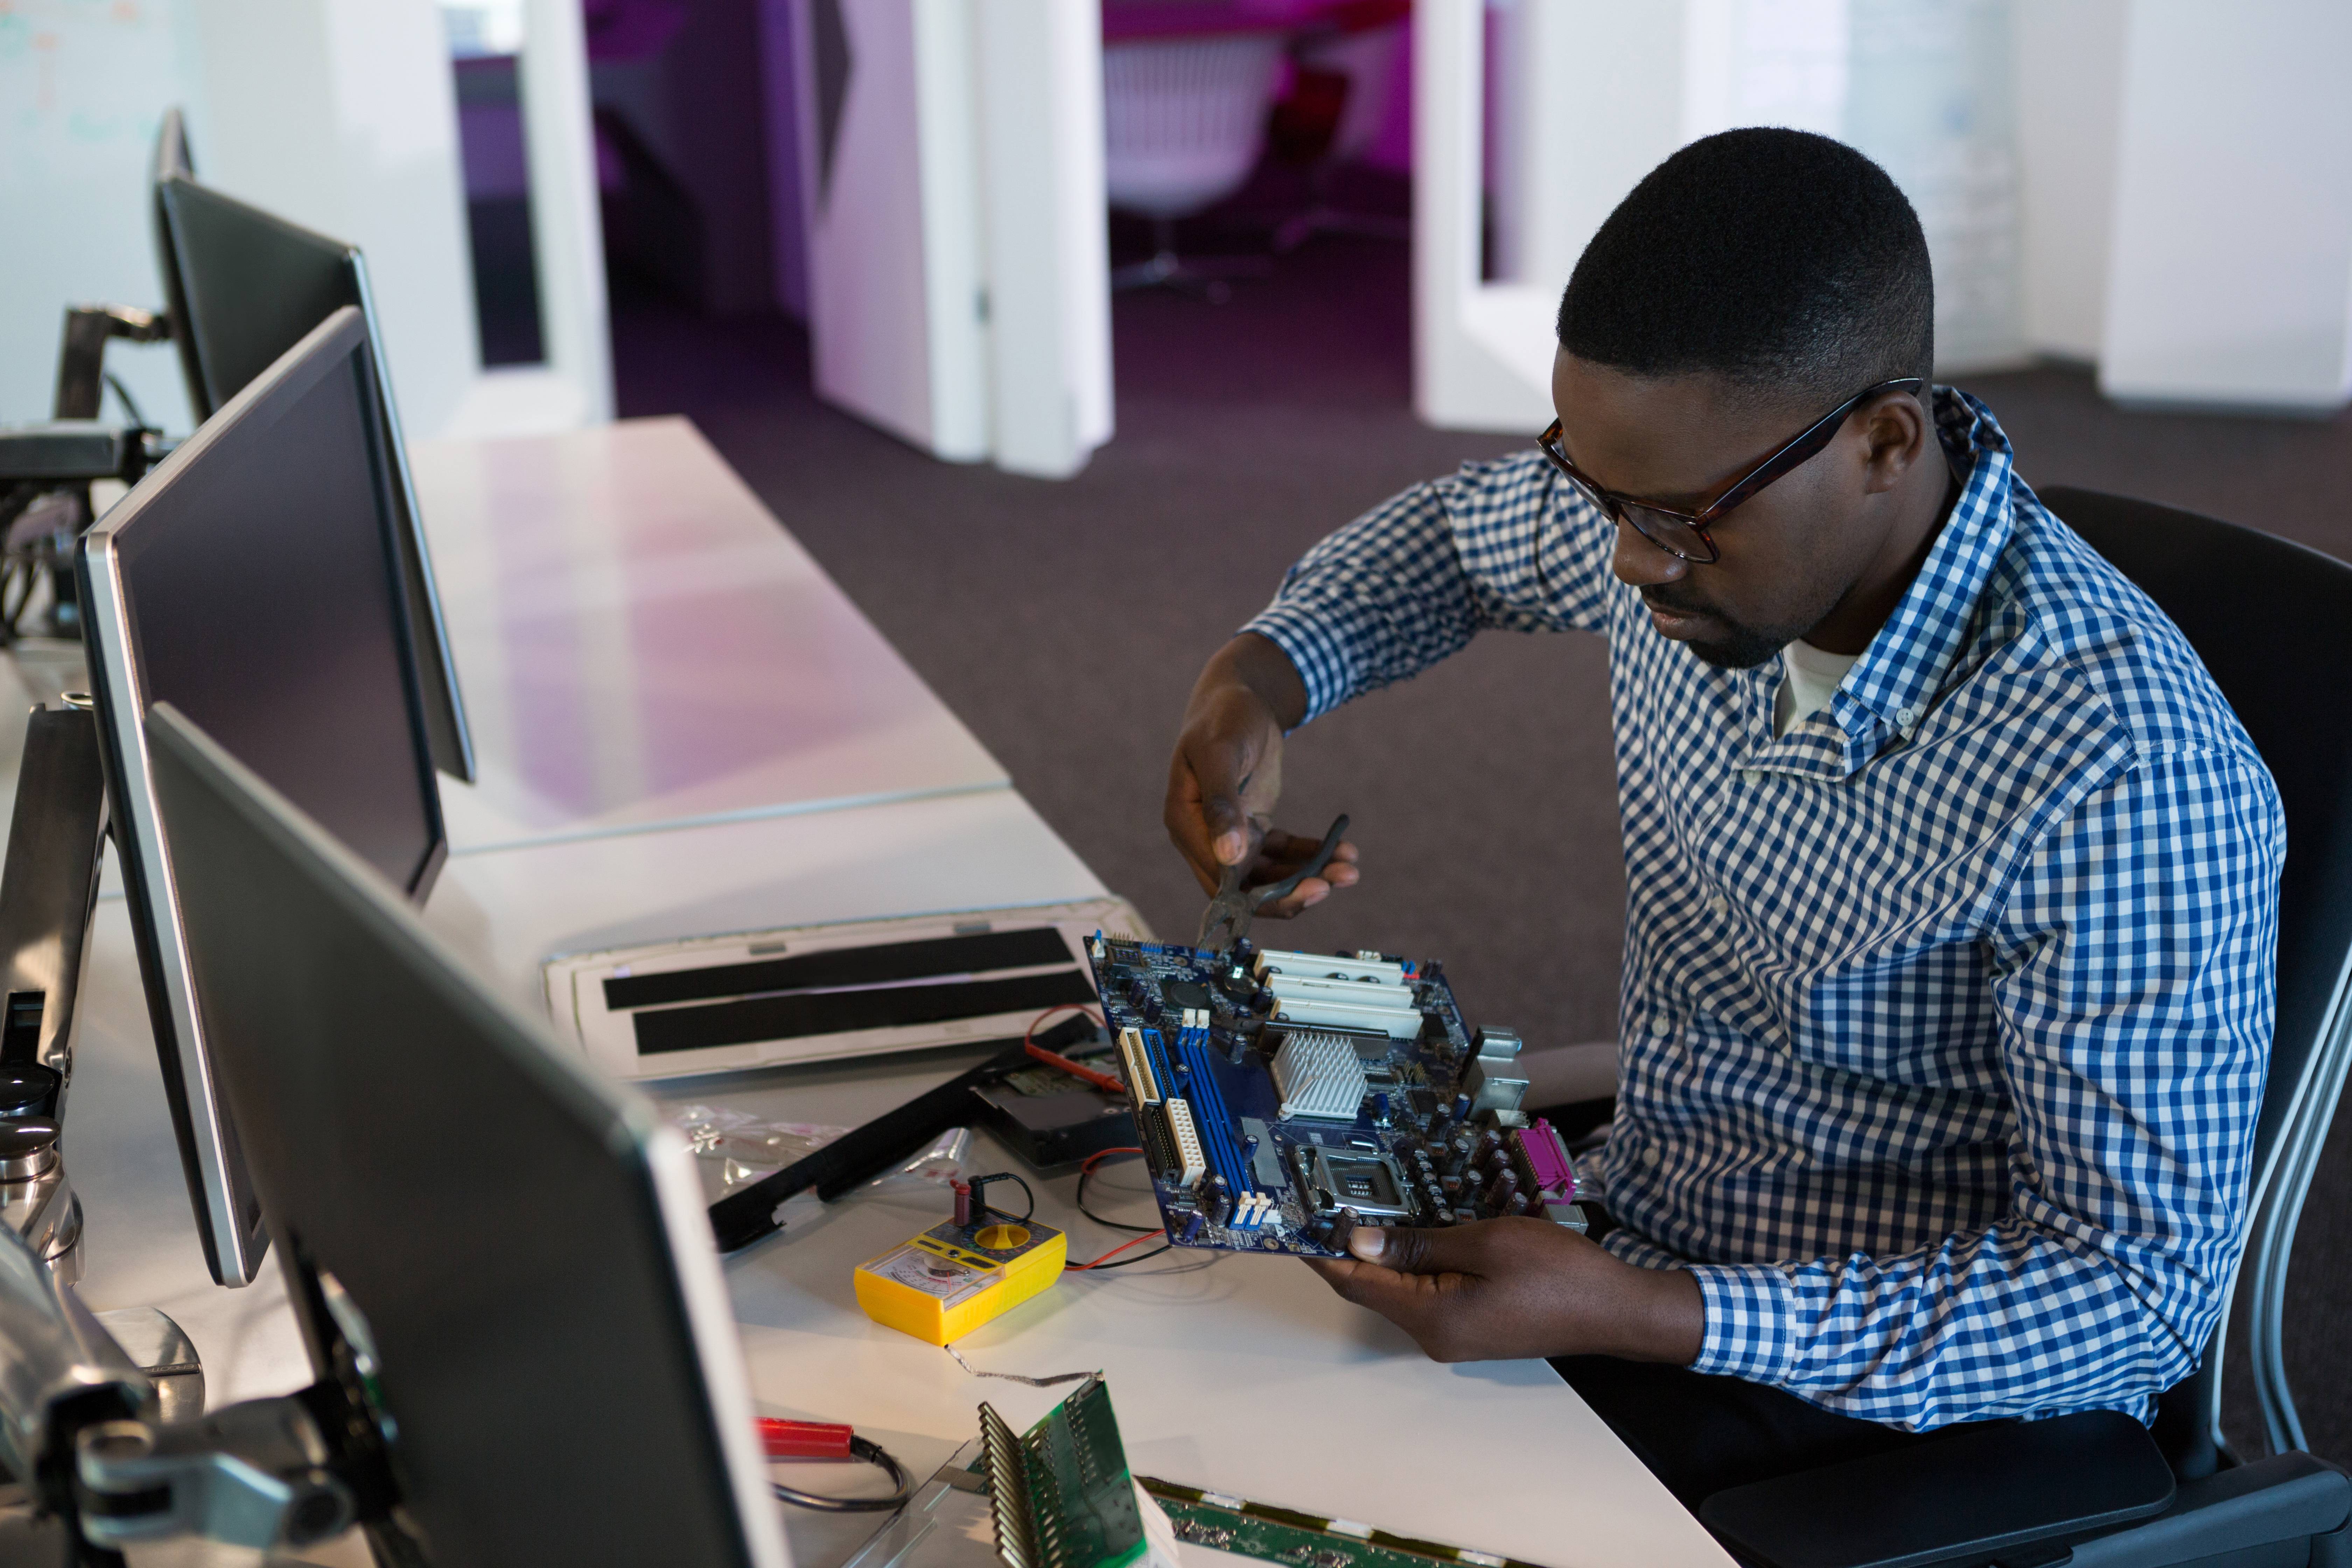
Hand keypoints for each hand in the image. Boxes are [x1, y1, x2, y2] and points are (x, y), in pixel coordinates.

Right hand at [1165, 636, 1359, 918]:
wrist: (1242, 694)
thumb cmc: (1225, 717)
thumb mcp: (1220, 755)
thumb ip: (1222, 805)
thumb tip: (1229, 857)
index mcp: (1186, 824)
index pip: (1221, 881)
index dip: (1264, 895)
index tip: (1311, 888)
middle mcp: (1205, 838)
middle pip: (1247, 888)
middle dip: (1293, 892)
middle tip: (1334, 883)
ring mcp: (1232, 834)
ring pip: (1270, 875)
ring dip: (1308, 876)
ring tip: (1350, 869)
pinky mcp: (1255, 827)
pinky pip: (1283, 855)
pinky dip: (1312, 856)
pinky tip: (1344, 850)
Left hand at [1305, 1217, 1704, 1364]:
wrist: (1615, 1308)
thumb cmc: (1558, 1274)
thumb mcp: (1485, 1243)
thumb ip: (1418, 1245)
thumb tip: (1359, 1243)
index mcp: (1433, 1317)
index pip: (1357, 1285)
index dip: (1322, 1255)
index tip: (1296, 1226)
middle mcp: (1436, 1335)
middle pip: (1374, 1290)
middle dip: (1347, 1251)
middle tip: (1325, 1207)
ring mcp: (1456, 1334)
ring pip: (1401, 1291)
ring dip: (1382, 1256)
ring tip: (1362, 1213)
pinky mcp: (1474, 1326)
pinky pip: (1428, 1293)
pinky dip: (1412, 1265)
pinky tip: (1411, 1234)